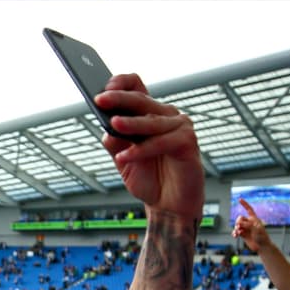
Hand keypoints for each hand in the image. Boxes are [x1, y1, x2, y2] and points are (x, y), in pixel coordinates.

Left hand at [94, 75, 204, 220]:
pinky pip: (161, 142)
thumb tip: (106, 128)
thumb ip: (115, 142)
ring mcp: (179, 126)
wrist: (168, 205)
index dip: (121, 83)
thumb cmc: (149, 179)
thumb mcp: (123, 159)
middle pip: (142, 99)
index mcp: (149, 113)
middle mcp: (165, 115)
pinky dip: (141, 150)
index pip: (137, 87)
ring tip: (113, 125)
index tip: (104, 88)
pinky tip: (125, 156)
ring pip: (151, 121)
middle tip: (101, 100)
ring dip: (131, 124)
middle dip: (119, 99)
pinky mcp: (188, 142)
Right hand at [233, 199, 270, 252]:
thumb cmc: (262, 237)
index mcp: (254, 219)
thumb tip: (239, 224)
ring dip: (236, 228)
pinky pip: (236, 232)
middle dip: (238, 222)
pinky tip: (234, 236)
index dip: (244, 204)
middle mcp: (249, 223)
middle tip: (239, 227)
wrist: (262, 247)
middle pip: (240, 218)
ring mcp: (246, 229)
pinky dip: (234, 233)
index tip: (239, 199)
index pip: (249, 209)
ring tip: (237, 233)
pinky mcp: (243, 235)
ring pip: (237, 225)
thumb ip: (248, 225)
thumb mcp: (256, 229)